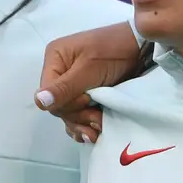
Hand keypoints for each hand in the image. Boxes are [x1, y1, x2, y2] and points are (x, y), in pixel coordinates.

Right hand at [35, 23, 145, 143]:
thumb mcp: (89, 69)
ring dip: (82, 123)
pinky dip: (84, 124)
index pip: (47, 92)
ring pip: (68, 113)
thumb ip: (65, 87)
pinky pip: (77, 114)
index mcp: (55, 59)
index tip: (88, 101)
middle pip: (58, 105)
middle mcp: (60, 72)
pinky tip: (91, 134)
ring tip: (97, 131)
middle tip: (97, 120)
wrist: (142, 48)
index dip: (66, 103)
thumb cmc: (114, 51)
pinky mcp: (86, 93)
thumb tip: (39, 102)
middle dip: (77, 115)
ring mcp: (73, 84)